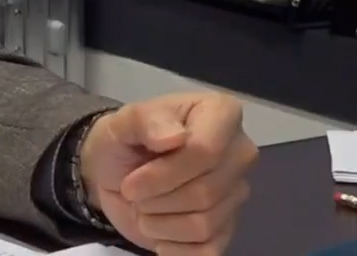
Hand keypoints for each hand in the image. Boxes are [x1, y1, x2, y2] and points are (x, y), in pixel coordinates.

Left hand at [78, 92, 257, 255]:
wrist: (116, 173)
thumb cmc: (123, 141)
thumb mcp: (121, 123)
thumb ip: (144, 121)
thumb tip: (174, 137)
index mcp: (221, 114)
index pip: (206, 152)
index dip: (164, 174)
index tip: (131, 181)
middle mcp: (239, 153)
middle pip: (205, 192)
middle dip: (156, 199)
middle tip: (132, 192)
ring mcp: (236, 193)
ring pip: (204, 224)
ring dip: (159, 223)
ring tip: (143, 208)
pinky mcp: (227, 229)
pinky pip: (207, 251)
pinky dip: (173, 248)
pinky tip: (158, 232)